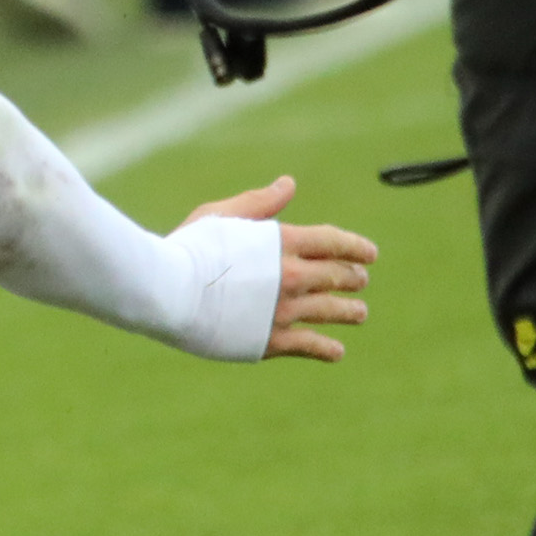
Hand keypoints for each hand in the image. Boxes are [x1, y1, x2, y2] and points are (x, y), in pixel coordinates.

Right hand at [186, 177, 374, 360]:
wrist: (164, 290)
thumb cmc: (185, 247)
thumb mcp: (219, 215)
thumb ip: (258, 203)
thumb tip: (289, 185)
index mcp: (282, 242)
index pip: (334, 242)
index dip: (357, 247)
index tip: (370, 255)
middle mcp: (291, 276)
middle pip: (339, 277)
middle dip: (353, 278)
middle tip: (359, 281)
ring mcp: (283, 311)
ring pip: (333, 312)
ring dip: (351, 312)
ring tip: (359, 314)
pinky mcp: (270, 340)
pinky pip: (310, 346)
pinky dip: (328, 349)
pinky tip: (336, 351)